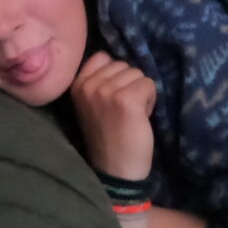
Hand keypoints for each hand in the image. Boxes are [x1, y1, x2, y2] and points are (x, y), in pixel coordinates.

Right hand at [69, 52, 157, 180]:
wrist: (116, 170)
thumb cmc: (108, 138)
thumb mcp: (92, 105)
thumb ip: (98, 83)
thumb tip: (122, 65)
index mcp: (76, 85)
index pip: (102, 57)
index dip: (115, 74)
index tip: (114, 96)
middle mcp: (88, 85)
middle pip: (122, 65)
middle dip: (128, 84)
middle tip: (123, 110)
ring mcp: (106, 91)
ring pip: (137, 73)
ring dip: (140, 92)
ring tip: (132, 114)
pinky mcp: (126, 99)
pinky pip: (149, 84)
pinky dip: (151, 100)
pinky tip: (141, 117)